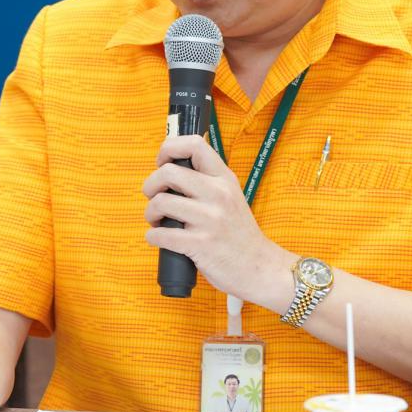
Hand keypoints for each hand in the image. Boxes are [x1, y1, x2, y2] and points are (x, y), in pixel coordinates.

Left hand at [142, 134, 290, 301]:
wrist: (260, 267)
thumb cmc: (239, 234)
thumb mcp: (231, 196)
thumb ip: (208, 181)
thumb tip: (171, 169)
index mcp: (224, 179)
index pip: (195, 145)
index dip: (169, 148)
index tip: (162, 163)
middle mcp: (218, 194)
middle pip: (168, 172)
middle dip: (151, 185)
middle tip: (154, 197)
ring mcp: (210, 219)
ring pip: (160, 202)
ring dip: (150, 213)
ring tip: (157, 221)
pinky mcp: (200, 244)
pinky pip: (161, 234)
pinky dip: (152, 236)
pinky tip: (158, 238)